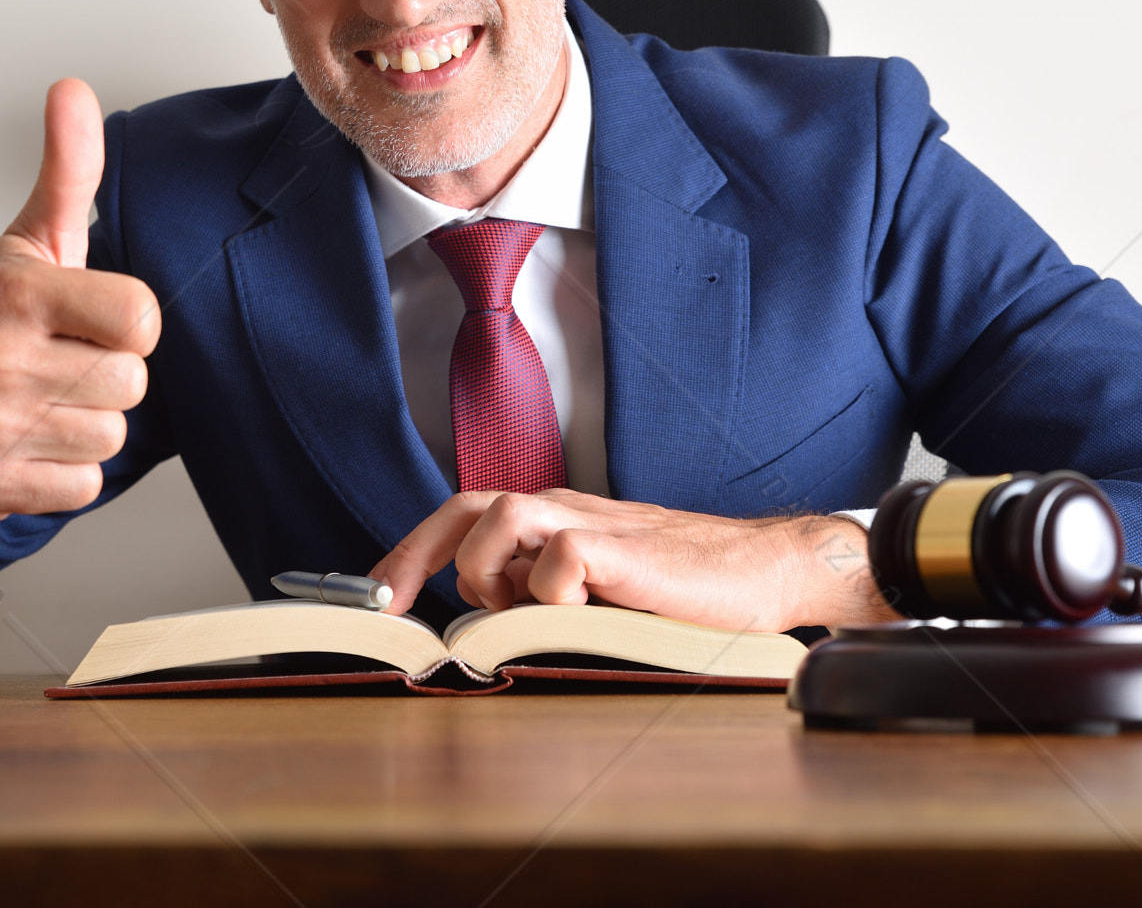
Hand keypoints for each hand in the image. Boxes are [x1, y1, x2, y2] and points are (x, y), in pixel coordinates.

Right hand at [0, 79, 160, 522]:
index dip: (127, 321)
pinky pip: (84, 485)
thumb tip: (73, 89)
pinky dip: (67, 469)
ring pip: (112, 436)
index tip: (90, 317)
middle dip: (107, 373)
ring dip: (88, 421)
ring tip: (43, 398)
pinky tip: (32, 439)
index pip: (140, 317)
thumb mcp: (29, 239)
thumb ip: (68, 170)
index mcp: (16, 294)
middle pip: (131, 383)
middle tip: (61, 360)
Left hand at [370, 489, 901, 633]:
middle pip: (467, 508)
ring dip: (490, 571)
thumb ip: (543, 597)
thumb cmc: (683, 586)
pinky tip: (579, 613)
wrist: (764, 569)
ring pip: (502, 517)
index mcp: (553, 519)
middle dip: (415, 553)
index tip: (377, 596)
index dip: (412, 551)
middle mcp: (563, 511)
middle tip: (389, 604)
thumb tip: (483, 634)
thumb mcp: (597, 591)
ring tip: (515, 611)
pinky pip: (560, 558)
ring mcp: (592, 525)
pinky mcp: (624, 548)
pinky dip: (553, 591)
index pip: (464, 517)